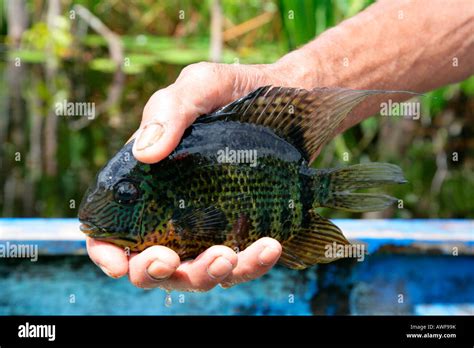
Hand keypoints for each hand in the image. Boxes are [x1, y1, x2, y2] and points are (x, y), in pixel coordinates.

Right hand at [87, 62, 284, 290]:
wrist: (290, 98)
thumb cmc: (237, 91)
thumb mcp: (201, 86)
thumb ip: (170, 110)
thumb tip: (146, 154)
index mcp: (151, 180)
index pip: (115, 227)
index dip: (108, 252)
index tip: (120, 264)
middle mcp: (177, 210)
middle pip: (154, 261)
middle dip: (153, 271)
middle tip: (168, 259)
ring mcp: (212, 225)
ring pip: (198, 272)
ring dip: (206, 274)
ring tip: (226, 256)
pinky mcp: (246, 230)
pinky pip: (244, 263)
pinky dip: (253, 264)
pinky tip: (269, 246)